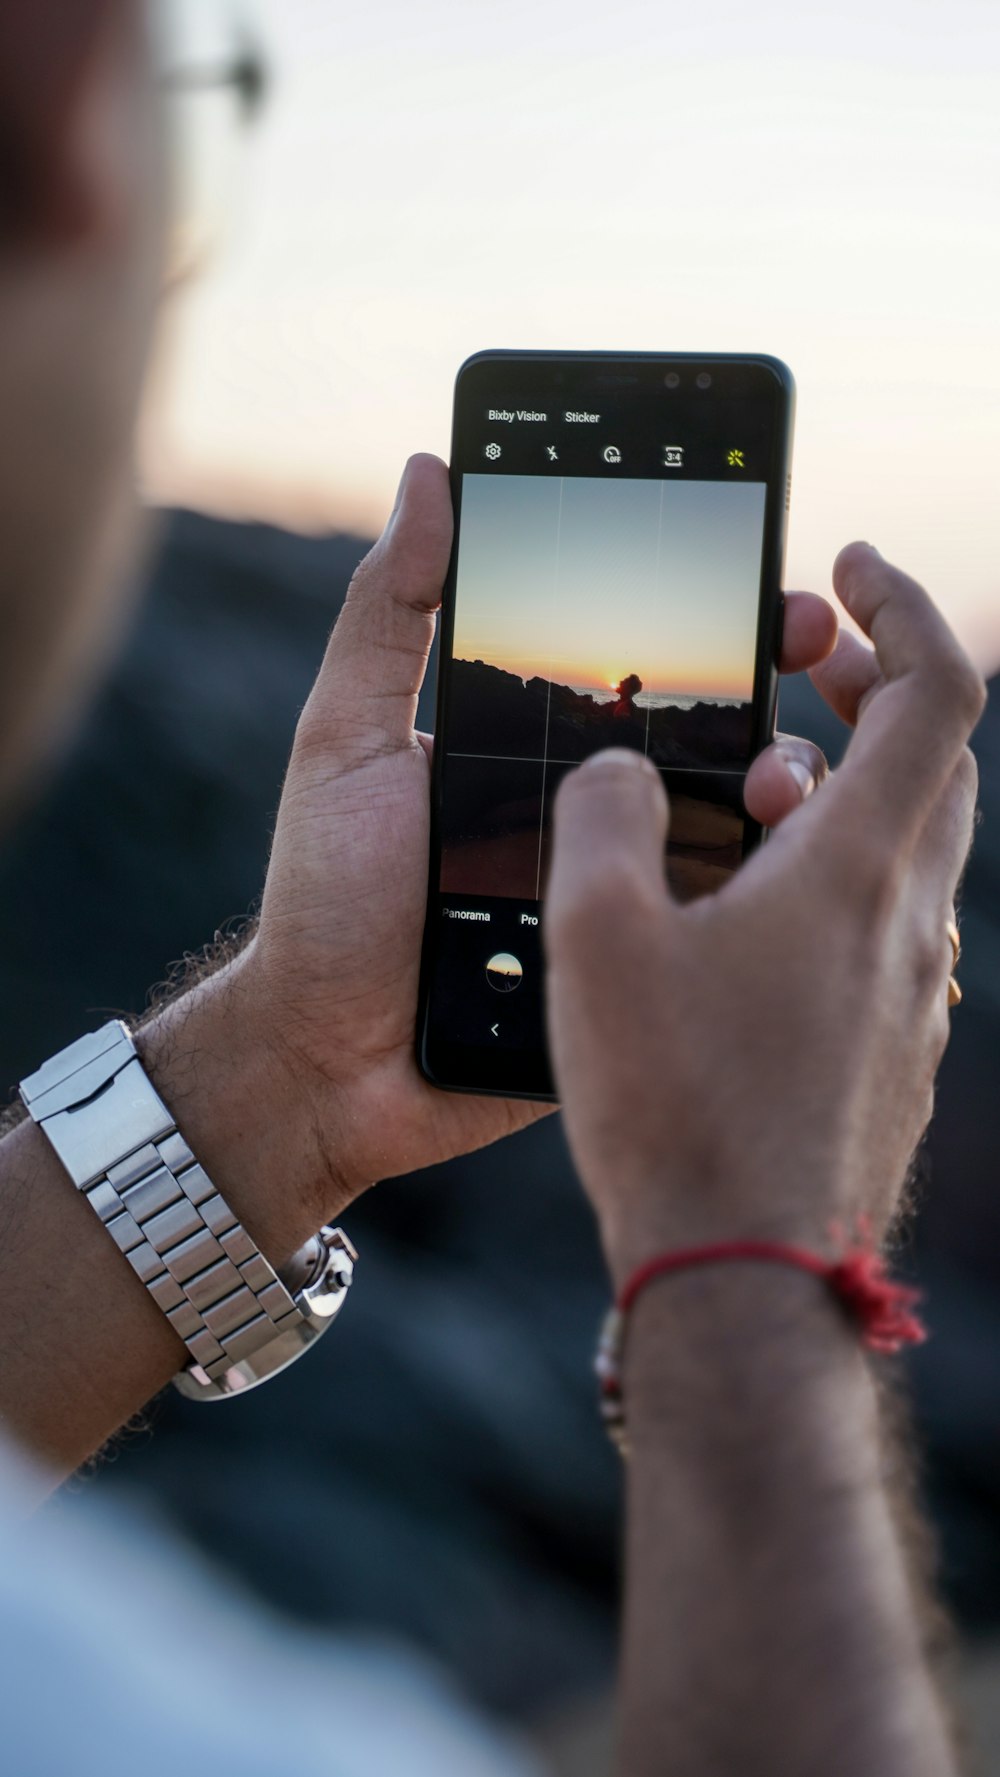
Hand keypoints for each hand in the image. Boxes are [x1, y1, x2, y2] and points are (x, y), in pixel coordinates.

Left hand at [187, 455, 836, 1241]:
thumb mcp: (345, 741)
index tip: (764, 578)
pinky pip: (716, 933)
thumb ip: (389, 616)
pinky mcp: (641, 977)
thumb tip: (430, 473)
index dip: (711, 621)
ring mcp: (626, 898)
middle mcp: (595, 817)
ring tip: (784, 775)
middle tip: (807, 649)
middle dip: (774, 688)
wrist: (328, 1063)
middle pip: (711, 742)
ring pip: (737, 833)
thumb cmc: (327, 899)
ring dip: (785, 789)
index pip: (644, 670)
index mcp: (538, 751)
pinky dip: (763, 899)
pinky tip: (793, 867)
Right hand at [545, 544, 983, 1284]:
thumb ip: (602, 816)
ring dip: (849, 790)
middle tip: (801, 658)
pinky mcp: (894, 1054)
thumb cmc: (673, 1107)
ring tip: (748, 794)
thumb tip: (616, 773)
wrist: (742, 1277)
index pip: (933, 690)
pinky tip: (750, 919)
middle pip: (933, 762)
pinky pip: (886, 930)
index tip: (847, 565)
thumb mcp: (597, 935)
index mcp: (858, 869)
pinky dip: (839, 878)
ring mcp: (913, 996)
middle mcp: (911, 923)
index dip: (901, 604)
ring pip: (913, 850)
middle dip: (873, 685)